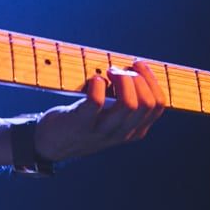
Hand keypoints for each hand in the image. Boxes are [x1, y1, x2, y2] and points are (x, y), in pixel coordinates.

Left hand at [33, 61, 165, 161]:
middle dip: (138, 78)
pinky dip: (98, 84)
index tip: (138, 65)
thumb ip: (125, 100)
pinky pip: (96, 102)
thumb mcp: (111, 117)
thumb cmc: (84, 121)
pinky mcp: (81, 124)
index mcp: (134, 130)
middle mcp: (121, 133)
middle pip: (147, 104)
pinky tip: (94, 80)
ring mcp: (102, 131)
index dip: (152, 81)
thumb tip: (135, 69)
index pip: (158, 106)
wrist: (50, 143)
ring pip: (129, 104)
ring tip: (109, 72)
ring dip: (122, 80)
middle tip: (120, 69)